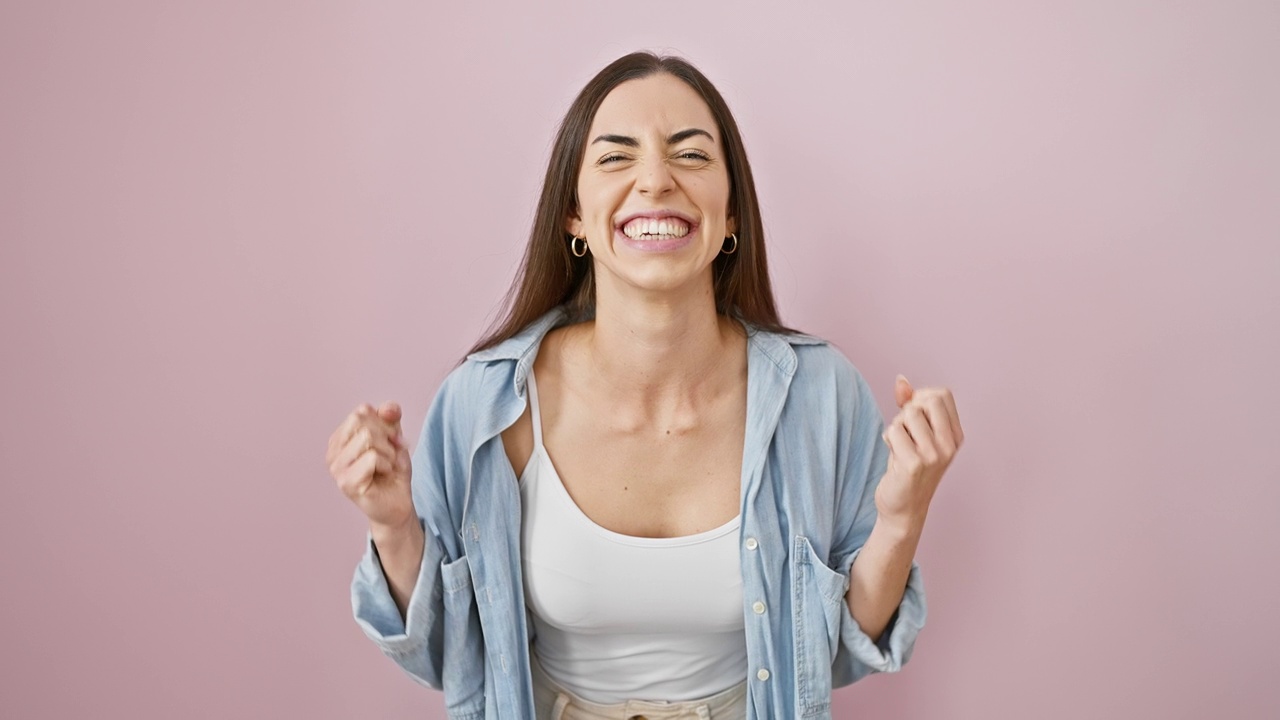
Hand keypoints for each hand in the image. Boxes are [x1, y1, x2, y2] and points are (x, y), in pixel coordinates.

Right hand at [326, 402, 414, 531]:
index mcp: (339, 439)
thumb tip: (388, 408)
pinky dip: (387, 464)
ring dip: (388, 452)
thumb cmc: (392, 471)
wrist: (398, 503)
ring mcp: (336, 469)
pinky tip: (384, 475)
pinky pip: (372, 457)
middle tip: (390, 455)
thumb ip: (390, 418)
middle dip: (386, 436)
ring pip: (368, 437)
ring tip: (387, 466)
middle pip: (363, 421)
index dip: (385, 423)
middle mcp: (332, 452)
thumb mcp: (394, 437)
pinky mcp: (346, 483)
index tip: (392, 441)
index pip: (362, 411)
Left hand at [874, 375, 963, 532]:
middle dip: (908, 409)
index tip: (913, 415)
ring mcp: (935, 455)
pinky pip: (893, 431)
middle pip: (928, 399)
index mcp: (955, 436)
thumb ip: (909, 404)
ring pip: (908, 414)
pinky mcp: (915, 464)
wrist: (903, 509)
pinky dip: (888, 439)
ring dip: (896, 427)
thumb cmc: (907, 466)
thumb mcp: (913, 432)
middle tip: (905, 430)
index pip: (942, 394)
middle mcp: (950, 445)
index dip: (920, 397)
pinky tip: (894, 455)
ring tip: (899, 446)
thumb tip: (901, 380)